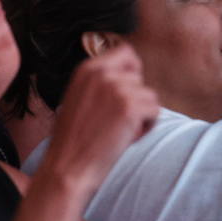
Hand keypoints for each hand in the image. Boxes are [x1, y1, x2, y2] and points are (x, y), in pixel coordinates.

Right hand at [42, 44, 159, 192]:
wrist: (67, 168)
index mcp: (87, 69)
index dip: (133, 70)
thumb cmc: (73, 141)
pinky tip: (126, 138)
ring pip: (149, 96)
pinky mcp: (130, 107)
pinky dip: (146, 127)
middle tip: (116, 121)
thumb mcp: (78, 98)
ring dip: (141, 115)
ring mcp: (117, 88)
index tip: (128, 90)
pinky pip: (155, 111)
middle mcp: (102, 73)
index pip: (125, 52)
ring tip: (118, 132)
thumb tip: (130, 76)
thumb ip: (99, 83)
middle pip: (140, 78)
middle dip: (135, 99)